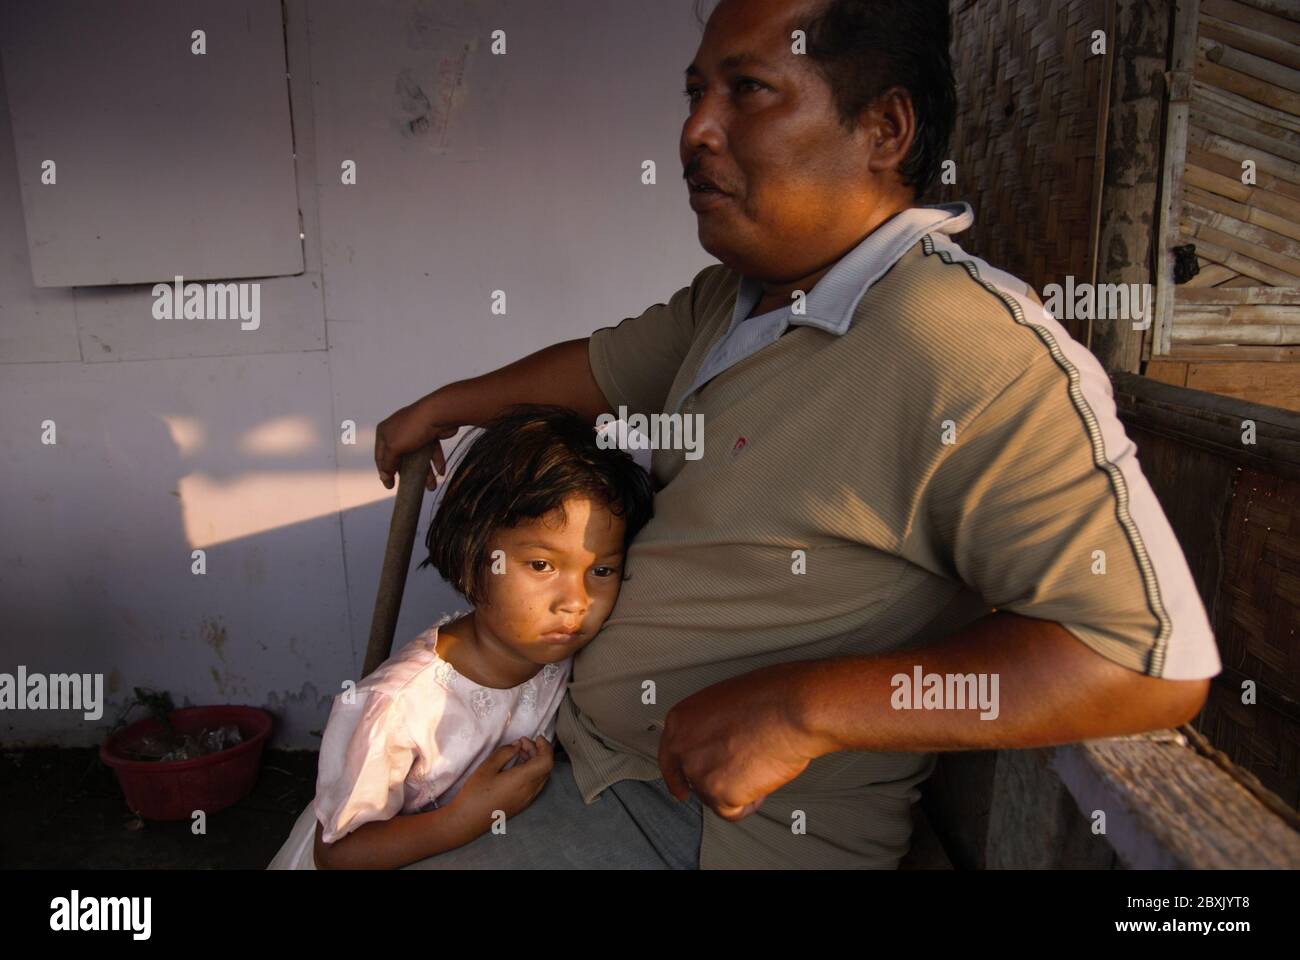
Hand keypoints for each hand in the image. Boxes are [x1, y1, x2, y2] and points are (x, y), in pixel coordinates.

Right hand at [374, 395, 459, 490]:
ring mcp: (415, 432)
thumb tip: (384, 476)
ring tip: (431, 486)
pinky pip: (432, 451)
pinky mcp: (430, 434)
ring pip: (418, 456)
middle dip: (408, 473)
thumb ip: (387, 463)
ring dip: (425, 472)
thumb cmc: (413, 428)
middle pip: (401, 458)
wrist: (440, 414)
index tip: (390, 486)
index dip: (385, 472)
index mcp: (385, 431)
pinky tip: (441, 473)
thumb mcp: (394, 448)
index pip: (380, 456)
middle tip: (412, 487)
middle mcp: (398, 430)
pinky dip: (435, 462)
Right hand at [449, 736, 554, 827]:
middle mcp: (529, 791)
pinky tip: (517, 767)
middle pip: (545, 768)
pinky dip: (532, 772)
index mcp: (522, 780)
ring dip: (535, 761)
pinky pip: (535, 784)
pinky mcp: (522, 805)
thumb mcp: (487, 767)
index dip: (545, 747)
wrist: (467, 822)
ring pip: (541, 776)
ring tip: (518, 752)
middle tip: (522, 743)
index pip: (546, 761)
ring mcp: (527, 800)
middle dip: (538, 751)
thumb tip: (518, 745)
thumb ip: (505, 753)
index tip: (536, 737)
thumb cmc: (475, 794)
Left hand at [657, 665, 822, 821]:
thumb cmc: (772, 698)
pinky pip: (733, 811)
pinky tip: (763, 783)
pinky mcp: (719, 793)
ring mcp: (699, 771)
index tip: (681, 790)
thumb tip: (719, 745)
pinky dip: (750, 803)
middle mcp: (683, 746)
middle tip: (739, 775)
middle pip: (694, 779)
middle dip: (717, 781)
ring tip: (761, 765)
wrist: (793, 710)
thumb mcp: (726, 703)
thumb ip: (712, 727)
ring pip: (714, 797)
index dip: (676, 776)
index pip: (670, 757)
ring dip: (738, 789)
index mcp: (681, 720)